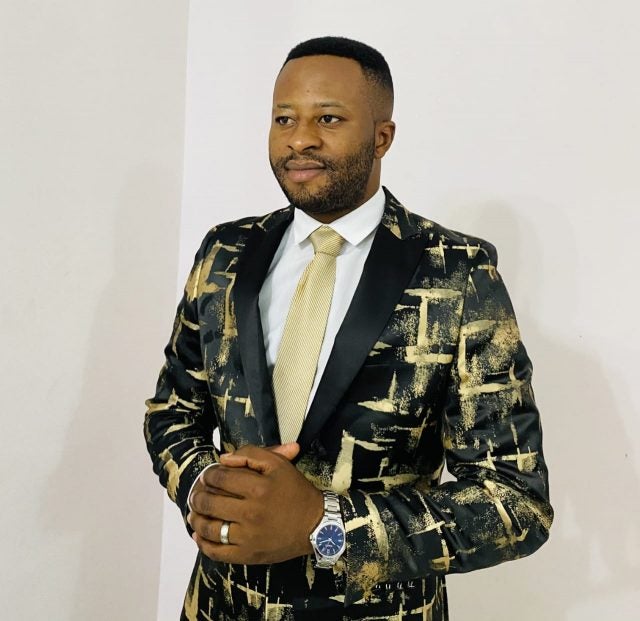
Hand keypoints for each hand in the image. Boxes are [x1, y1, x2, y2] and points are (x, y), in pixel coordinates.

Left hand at [187, 443, 323, 564]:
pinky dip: (203, 544)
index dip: (209, 474)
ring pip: (209, 528)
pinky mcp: (248, 555)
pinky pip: (217, 552)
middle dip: (198, 495)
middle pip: (210, 503)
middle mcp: (251, 513)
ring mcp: (248, 537)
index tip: (209, 475)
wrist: (316, 525)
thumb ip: (250, 455)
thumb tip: (223, 459)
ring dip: (196, 518)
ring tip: (194, 512)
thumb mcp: (278, 464)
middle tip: (197, 493)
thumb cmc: (295, 491)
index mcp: (258, 488)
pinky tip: (199, 534)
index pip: (220, 478)